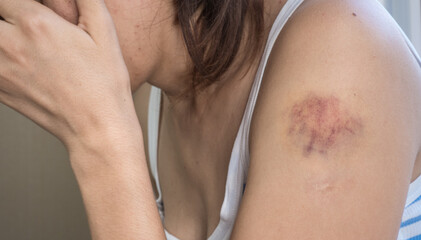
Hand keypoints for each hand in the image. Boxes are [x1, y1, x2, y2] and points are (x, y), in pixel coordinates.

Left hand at [0, 0, 134, 149]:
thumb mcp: (104, 32)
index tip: (26, 6)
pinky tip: (22, 61)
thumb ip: (86, 0)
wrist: (97, 127)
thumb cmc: (103, 85)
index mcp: (37, 25)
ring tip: (21, 42)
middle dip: (5, 14)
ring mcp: (1, 70)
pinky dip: (2, 57)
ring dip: (3, 35)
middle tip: (20, 21)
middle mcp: (12, 45)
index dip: (16, 1)